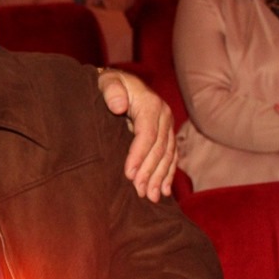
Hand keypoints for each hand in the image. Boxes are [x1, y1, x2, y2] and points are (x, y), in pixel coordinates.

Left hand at [97, 69, 176, 200]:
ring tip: (151, 196)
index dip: (139, 155)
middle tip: (139, 192)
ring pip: (167, 155)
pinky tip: (164, 190)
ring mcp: (167, 126)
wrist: (120, 82)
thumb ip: (112, 91)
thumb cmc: (110, 83)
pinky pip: (171, 156)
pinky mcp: (166, 134)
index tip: (129, 174)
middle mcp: (164, 116)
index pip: (147, 134)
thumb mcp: (108, 82)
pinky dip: (168, 173)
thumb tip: (119, 105)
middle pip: (159, 149)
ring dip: (160, 177)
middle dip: (150, 172)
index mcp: (151, 104)